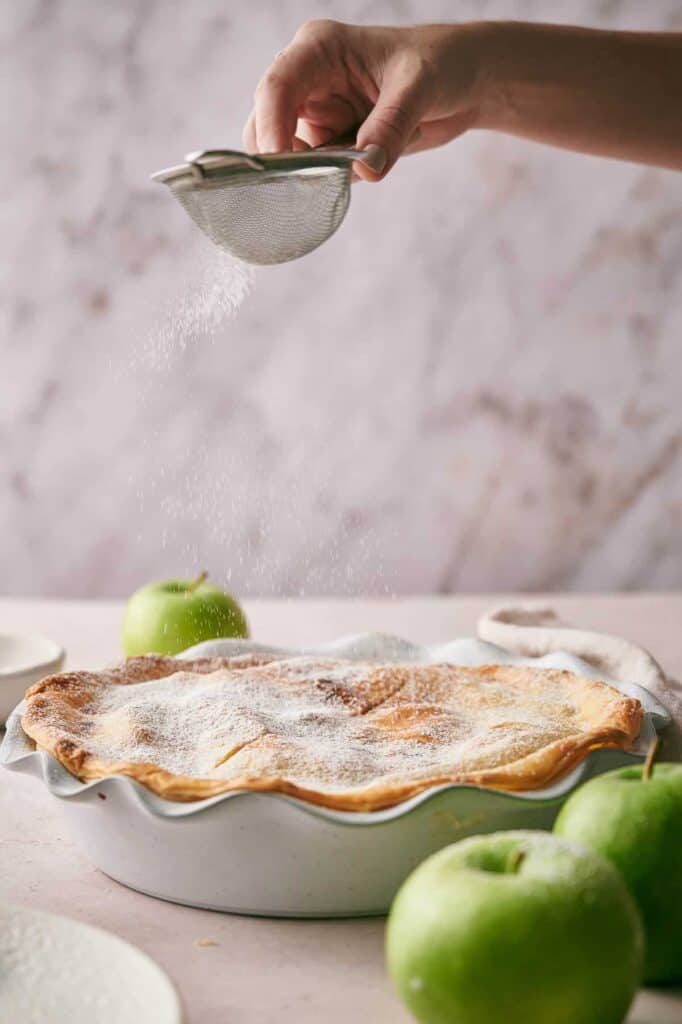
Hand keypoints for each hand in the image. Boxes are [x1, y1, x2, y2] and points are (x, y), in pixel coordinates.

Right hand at [242, 20, 483, 180]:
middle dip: (283, 160)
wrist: (462, 83)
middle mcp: (308, 81)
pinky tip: (373, 163)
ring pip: (288, 157)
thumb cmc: (439, 64)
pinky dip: (335, 182)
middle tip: (314, 185)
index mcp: (318, 49)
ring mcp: (316, 115)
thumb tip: (366, 167)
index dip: (272, 128)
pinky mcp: (329, 143)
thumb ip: (391, 125)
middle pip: (265, 127)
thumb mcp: (420, 87)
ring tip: (363, 164)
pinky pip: (318, 174)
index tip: (282, 168)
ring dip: (316, 174)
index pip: (276, 88)